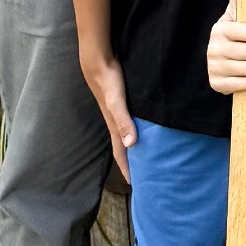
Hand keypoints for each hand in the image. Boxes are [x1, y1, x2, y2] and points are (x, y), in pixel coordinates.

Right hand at [81, 52, 135, 181]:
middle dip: (133, 162)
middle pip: (125, 147)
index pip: (121, 153)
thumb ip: (123, 121)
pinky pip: (131, 122)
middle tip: (145, 175)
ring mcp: (118, 112)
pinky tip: (145, 129)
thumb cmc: (108, 80)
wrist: (98, 60)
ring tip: (147, 157)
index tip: (135, 185)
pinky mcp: (122, 102)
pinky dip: (137, 130)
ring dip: (135, 147)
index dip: (127, 169)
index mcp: (115, 126)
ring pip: (128, 135)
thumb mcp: (116, 101)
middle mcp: (116, 122)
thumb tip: (131, 144)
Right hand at [207, 0, 245, 93]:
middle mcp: (214, 48)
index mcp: (220, 29)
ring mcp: (214, 67)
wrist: (222, 60)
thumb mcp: (237, 15)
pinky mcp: (217, 84)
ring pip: (243, 69)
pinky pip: (237, 85)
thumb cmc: (236, 34)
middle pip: (244, 52)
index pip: (241, 32)